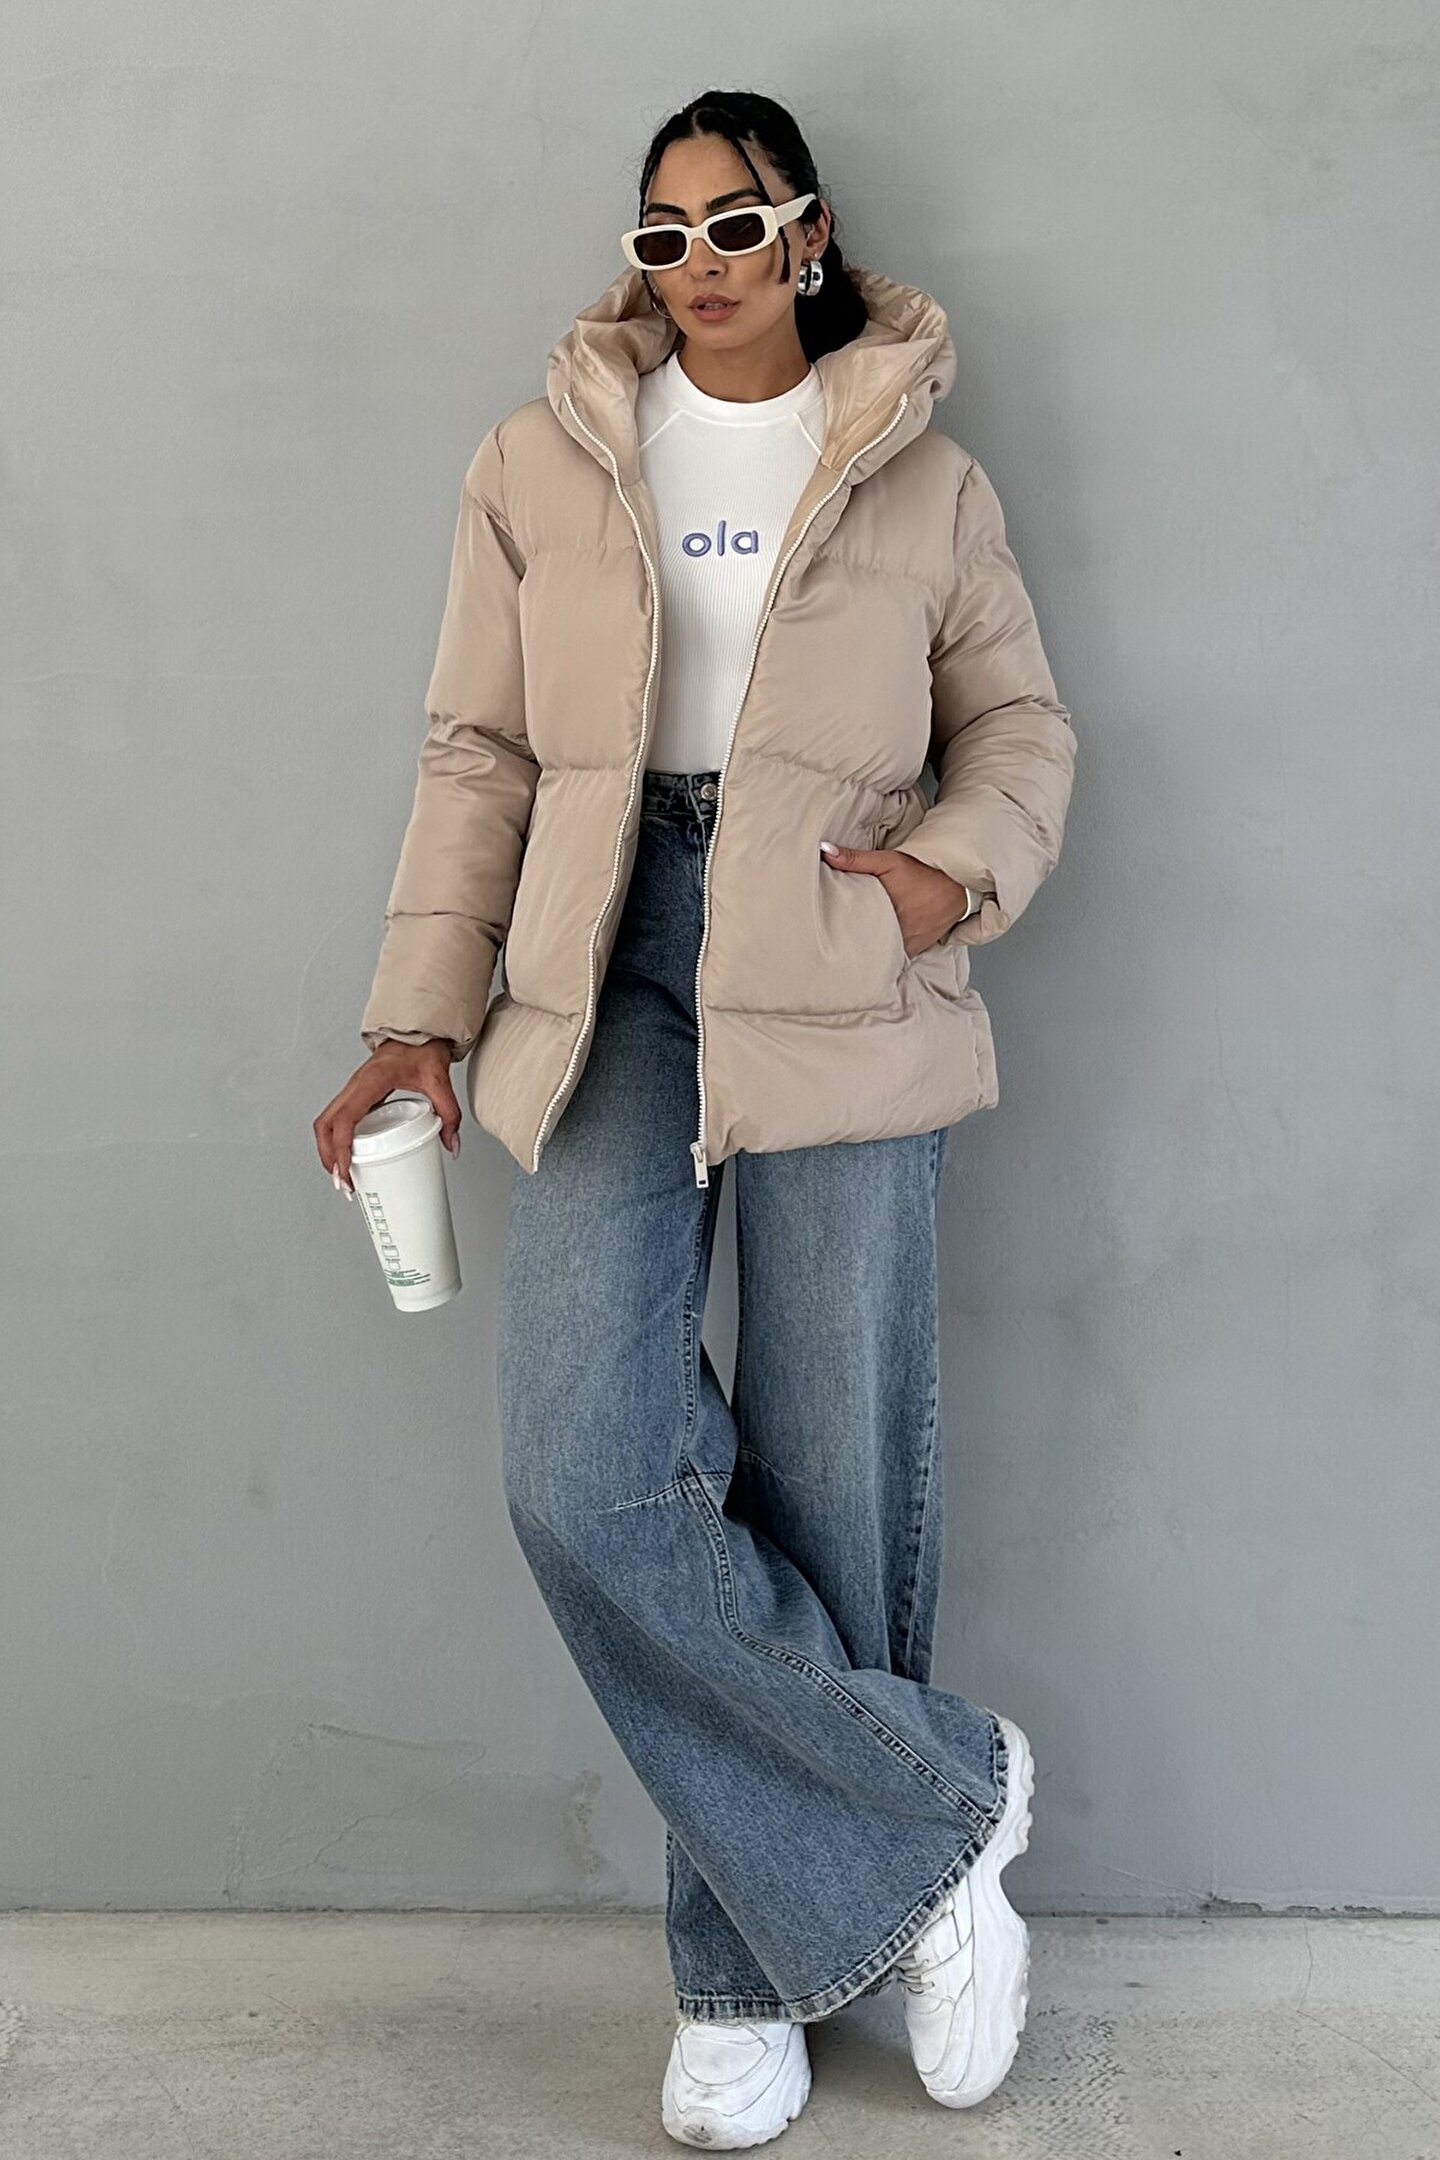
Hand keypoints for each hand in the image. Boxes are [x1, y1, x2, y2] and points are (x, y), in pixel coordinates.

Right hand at [313, 1039, 461, 1195]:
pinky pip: (335, 1119)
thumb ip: (449, 1114)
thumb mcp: (439, 1082)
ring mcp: (352, 1090)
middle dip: (328, 1157)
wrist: (419, 1032)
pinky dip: (334, 1141)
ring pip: (325, 1123)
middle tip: (343, 1183)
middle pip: (325, 1125)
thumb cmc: (423, 1049)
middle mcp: (355, 1086)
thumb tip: (452, 1145)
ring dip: (327, 1151)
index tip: (346, 1171)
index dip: (341, 1148)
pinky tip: (348, 1158)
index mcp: (370, 1082)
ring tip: (342, 1176)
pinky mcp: (356, 1095)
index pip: (344, 1119)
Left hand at [818, 841, 970, 958]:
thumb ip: (855, 859)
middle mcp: (899, 935)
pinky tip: (877, 947)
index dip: (839, 935)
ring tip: (852, 949)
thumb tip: (826, 852)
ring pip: (883, 954)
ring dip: (871, 950)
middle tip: (835, 942)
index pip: (854, 934)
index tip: (826, 935)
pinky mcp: (918, 949)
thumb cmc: (923, 871)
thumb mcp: (888, 862)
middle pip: (867, 946)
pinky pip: (898, 955)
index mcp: (886, 915)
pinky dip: (888, 952)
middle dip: (852, 944)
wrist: (958, 882)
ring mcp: (909, 945)